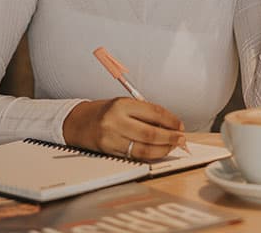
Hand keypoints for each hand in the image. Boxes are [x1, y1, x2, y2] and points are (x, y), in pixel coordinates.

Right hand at [62, 98, 185, 160]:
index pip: (154, 113)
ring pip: (144, 149)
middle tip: (181, 138)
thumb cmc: (105, 112)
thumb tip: (171, 125)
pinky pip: (135, 156)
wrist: (79, 122)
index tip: (180, 125)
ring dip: (163, 149)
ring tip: (173, 146)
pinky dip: (150, 155)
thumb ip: (146, 113)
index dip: (171, 120)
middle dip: (170, 138)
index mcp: (122, 105)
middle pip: (150, 133)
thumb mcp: (125, 104)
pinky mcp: (110, 152)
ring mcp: (112, 139)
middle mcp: (115, 121)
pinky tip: (158, 151)